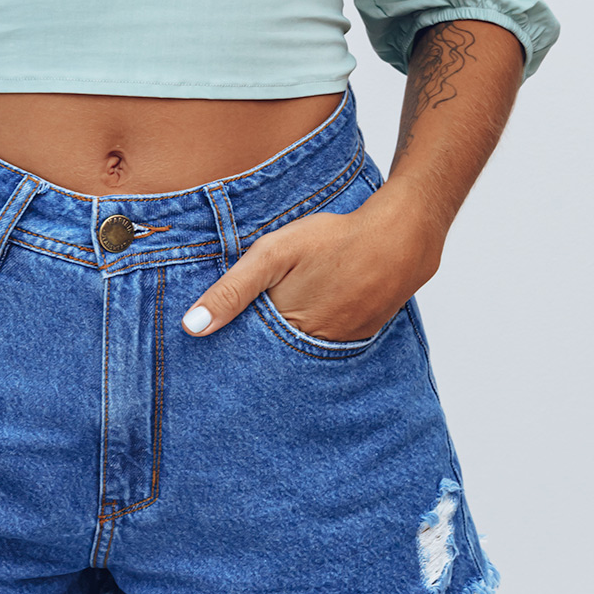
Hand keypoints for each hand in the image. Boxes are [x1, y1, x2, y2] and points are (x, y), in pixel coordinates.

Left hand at [181, 196, 444, 343]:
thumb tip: (192, 328)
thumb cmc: (333, 240)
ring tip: (281, 322)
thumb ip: (232, 290)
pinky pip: (331, 342)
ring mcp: (342, 343)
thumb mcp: (273, 255)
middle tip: (242, 344)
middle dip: (260, 352)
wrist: (401, 237)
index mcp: (287, 331)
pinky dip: (317, 333)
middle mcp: (315, 347)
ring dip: (290, 341)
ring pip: (304, 349)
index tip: (211, 354)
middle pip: (277, 356)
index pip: (249, 354)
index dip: (232, 349)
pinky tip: (316, 310)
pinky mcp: (363, 333)